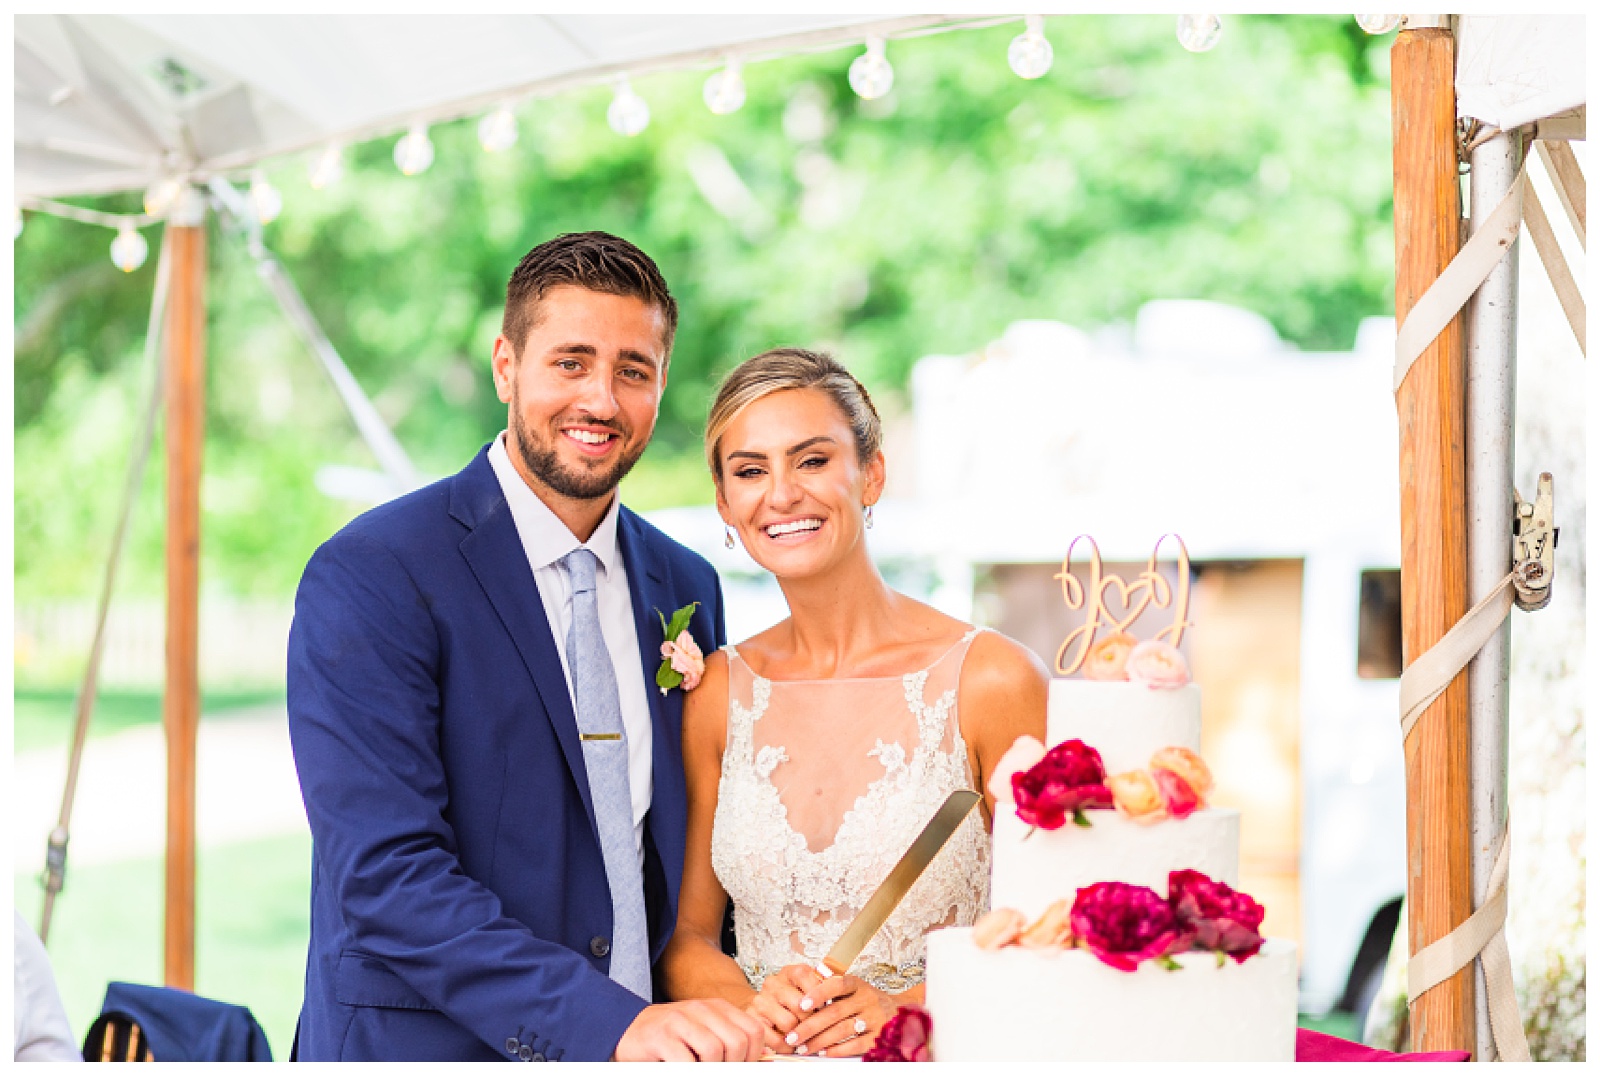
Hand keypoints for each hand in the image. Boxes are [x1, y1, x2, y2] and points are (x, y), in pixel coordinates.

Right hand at [613, 1000, 766, 1061]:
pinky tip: (683, 1072)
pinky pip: (687, 1062)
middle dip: (734, 1067)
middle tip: (720, 1073)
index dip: (754, 1057)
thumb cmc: (669, 1038)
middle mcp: (701, 1010)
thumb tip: (762, 1060)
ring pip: (715, 1052)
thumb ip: (729, 1042)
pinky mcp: (661, 1037)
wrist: (627, 1030)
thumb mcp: (703, 1034)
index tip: (743, 1069)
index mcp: (717, 1008)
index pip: (753, 1030)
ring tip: (700, 1072)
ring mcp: (680, 1021)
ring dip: (712, 1071)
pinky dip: (690, 1073)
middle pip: (738, 1042)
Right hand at [745, 964, 824, 1053]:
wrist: (762, 1006)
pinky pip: (776, 1039)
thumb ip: (822, 988)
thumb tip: (836, 994)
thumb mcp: (807, 988)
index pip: (806, 976)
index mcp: (789, 972)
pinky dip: (787, 1047)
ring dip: (799, 1034)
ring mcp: (761, 1001)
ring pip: (789, 1023)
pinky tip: (791, 1044)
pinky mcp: (753, 1020)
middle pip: (799, 1004)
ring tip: (803, 1036)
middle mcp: (773, 983)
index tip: (826, 1006)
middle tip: (816, 1026)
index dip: (819, 994)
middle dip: (811, 1019)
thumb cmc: (792, 999)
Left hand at [786, 973, 896, 1057]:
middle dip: (809, 1026)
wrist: (898, 1010)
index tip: (801, 1004)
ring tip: (803, 1048)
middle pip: (834, 1012)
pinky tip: (824, 1053)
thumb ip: (832, 987)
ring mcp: (874, 1017)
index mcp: (857, 984)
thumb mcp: (853, 987)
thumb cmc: (866, 1000)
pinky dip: (838, 1050)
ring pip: (842, 1030)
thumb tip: (804, 988)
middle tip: (792, 1036)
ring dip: (819, 1041)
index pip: (836, 985)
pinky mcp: (878, 1035)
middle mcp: (866, 999)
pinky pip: (856, 1044)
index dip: (818, 993)